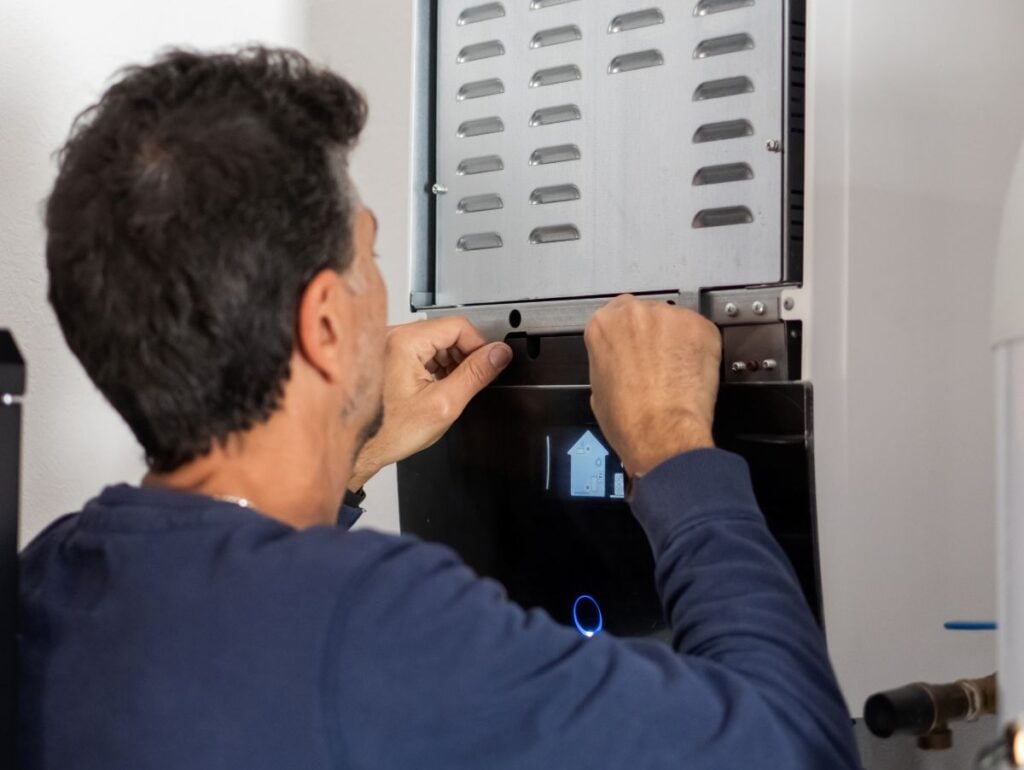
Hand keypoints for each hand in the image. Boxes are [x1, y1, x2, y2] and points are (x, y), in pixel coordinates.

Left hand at [348, 317, 512, 488]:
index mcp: (404, 341)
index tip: (488, 365)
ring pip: (435, 342)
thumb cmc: (388, 431)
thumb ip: (476, 375)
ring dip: (450, 363)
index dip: (479, 347)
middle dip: (464, 357)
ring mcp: (387, 345)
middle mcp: (392, 336)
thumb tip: (499, 354)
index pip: (459, 326)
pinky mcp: (386, 355)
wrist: (360, 448)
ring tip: (448, 390)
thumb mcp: (444, 404)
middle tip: (469, 383)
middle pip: (447, 332)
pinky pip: (420, 351)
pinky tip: (434, 388)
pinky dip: (434, 367)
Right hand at [584, 296, 720, 477]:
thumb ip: (608, 361)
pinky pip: (700, 331)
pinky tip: (692, 371)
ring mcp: (667, 317)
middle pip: (646, 314)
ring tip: (675, 371)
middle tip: (657, 363)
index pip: (615, 314)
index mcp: (602, 326)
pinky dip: (700, 348)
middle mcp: (633, 314)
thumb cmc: (629, 419)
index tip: (635, 346)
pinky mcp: (698, 326)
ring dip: (676, 341)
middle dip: (652, 335)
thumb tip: (619, 362)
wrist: (661, 432)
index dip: (628, 336)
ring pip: (674, 322)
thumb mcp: (598, 388)